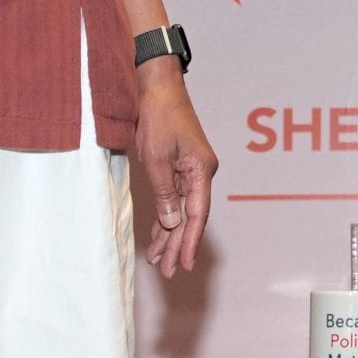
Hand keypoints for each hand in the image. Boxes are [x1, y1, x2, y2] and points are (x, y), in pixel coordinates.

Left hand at [134, 59, 216, 278]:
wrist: (158, 87)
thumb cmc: (159, 117)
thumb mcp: (157, 157)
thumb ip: (165, 192)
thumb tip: (172, 223)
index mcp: (201, 170)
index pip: (196, 214)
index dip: (189, 242)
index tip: (183, 264)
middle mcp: (200, 173)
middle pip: (190, 217)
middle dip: (177, 245)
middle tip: (167, 270)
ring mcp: (190, 170)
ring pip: (181, 210)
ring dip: (170, 234)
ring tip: (158, 259)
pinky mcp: (179, 167)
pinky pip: (174, 199)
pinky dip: (166, 217)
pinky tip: (158, 234)